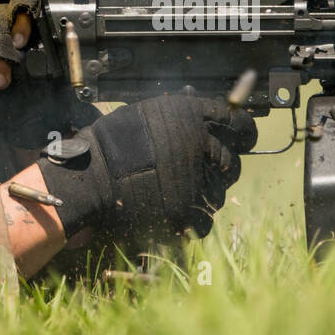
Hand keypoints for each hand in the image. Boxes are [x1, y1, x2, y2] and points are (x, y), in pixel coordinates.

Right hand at [37, 94, 257, 239]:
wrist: (89, 178)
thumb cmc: (113, 143)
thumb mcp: (150, 113)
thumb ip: (184, 116)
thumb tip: (206, 115)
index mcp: (193, 118)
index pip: (239, 124)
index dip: (244, 134)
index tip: (244, 140)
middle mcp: (201, 147)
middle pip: (231, 163)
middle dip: (221, 170)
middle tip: (201, 172)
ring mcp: (196, 182)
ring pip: (218, 194)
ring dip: (204, 195)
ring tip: (175, 192)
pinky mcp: (186, 213)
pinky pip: (204, 220)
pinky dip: (192, 218)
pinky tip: (171, 210)